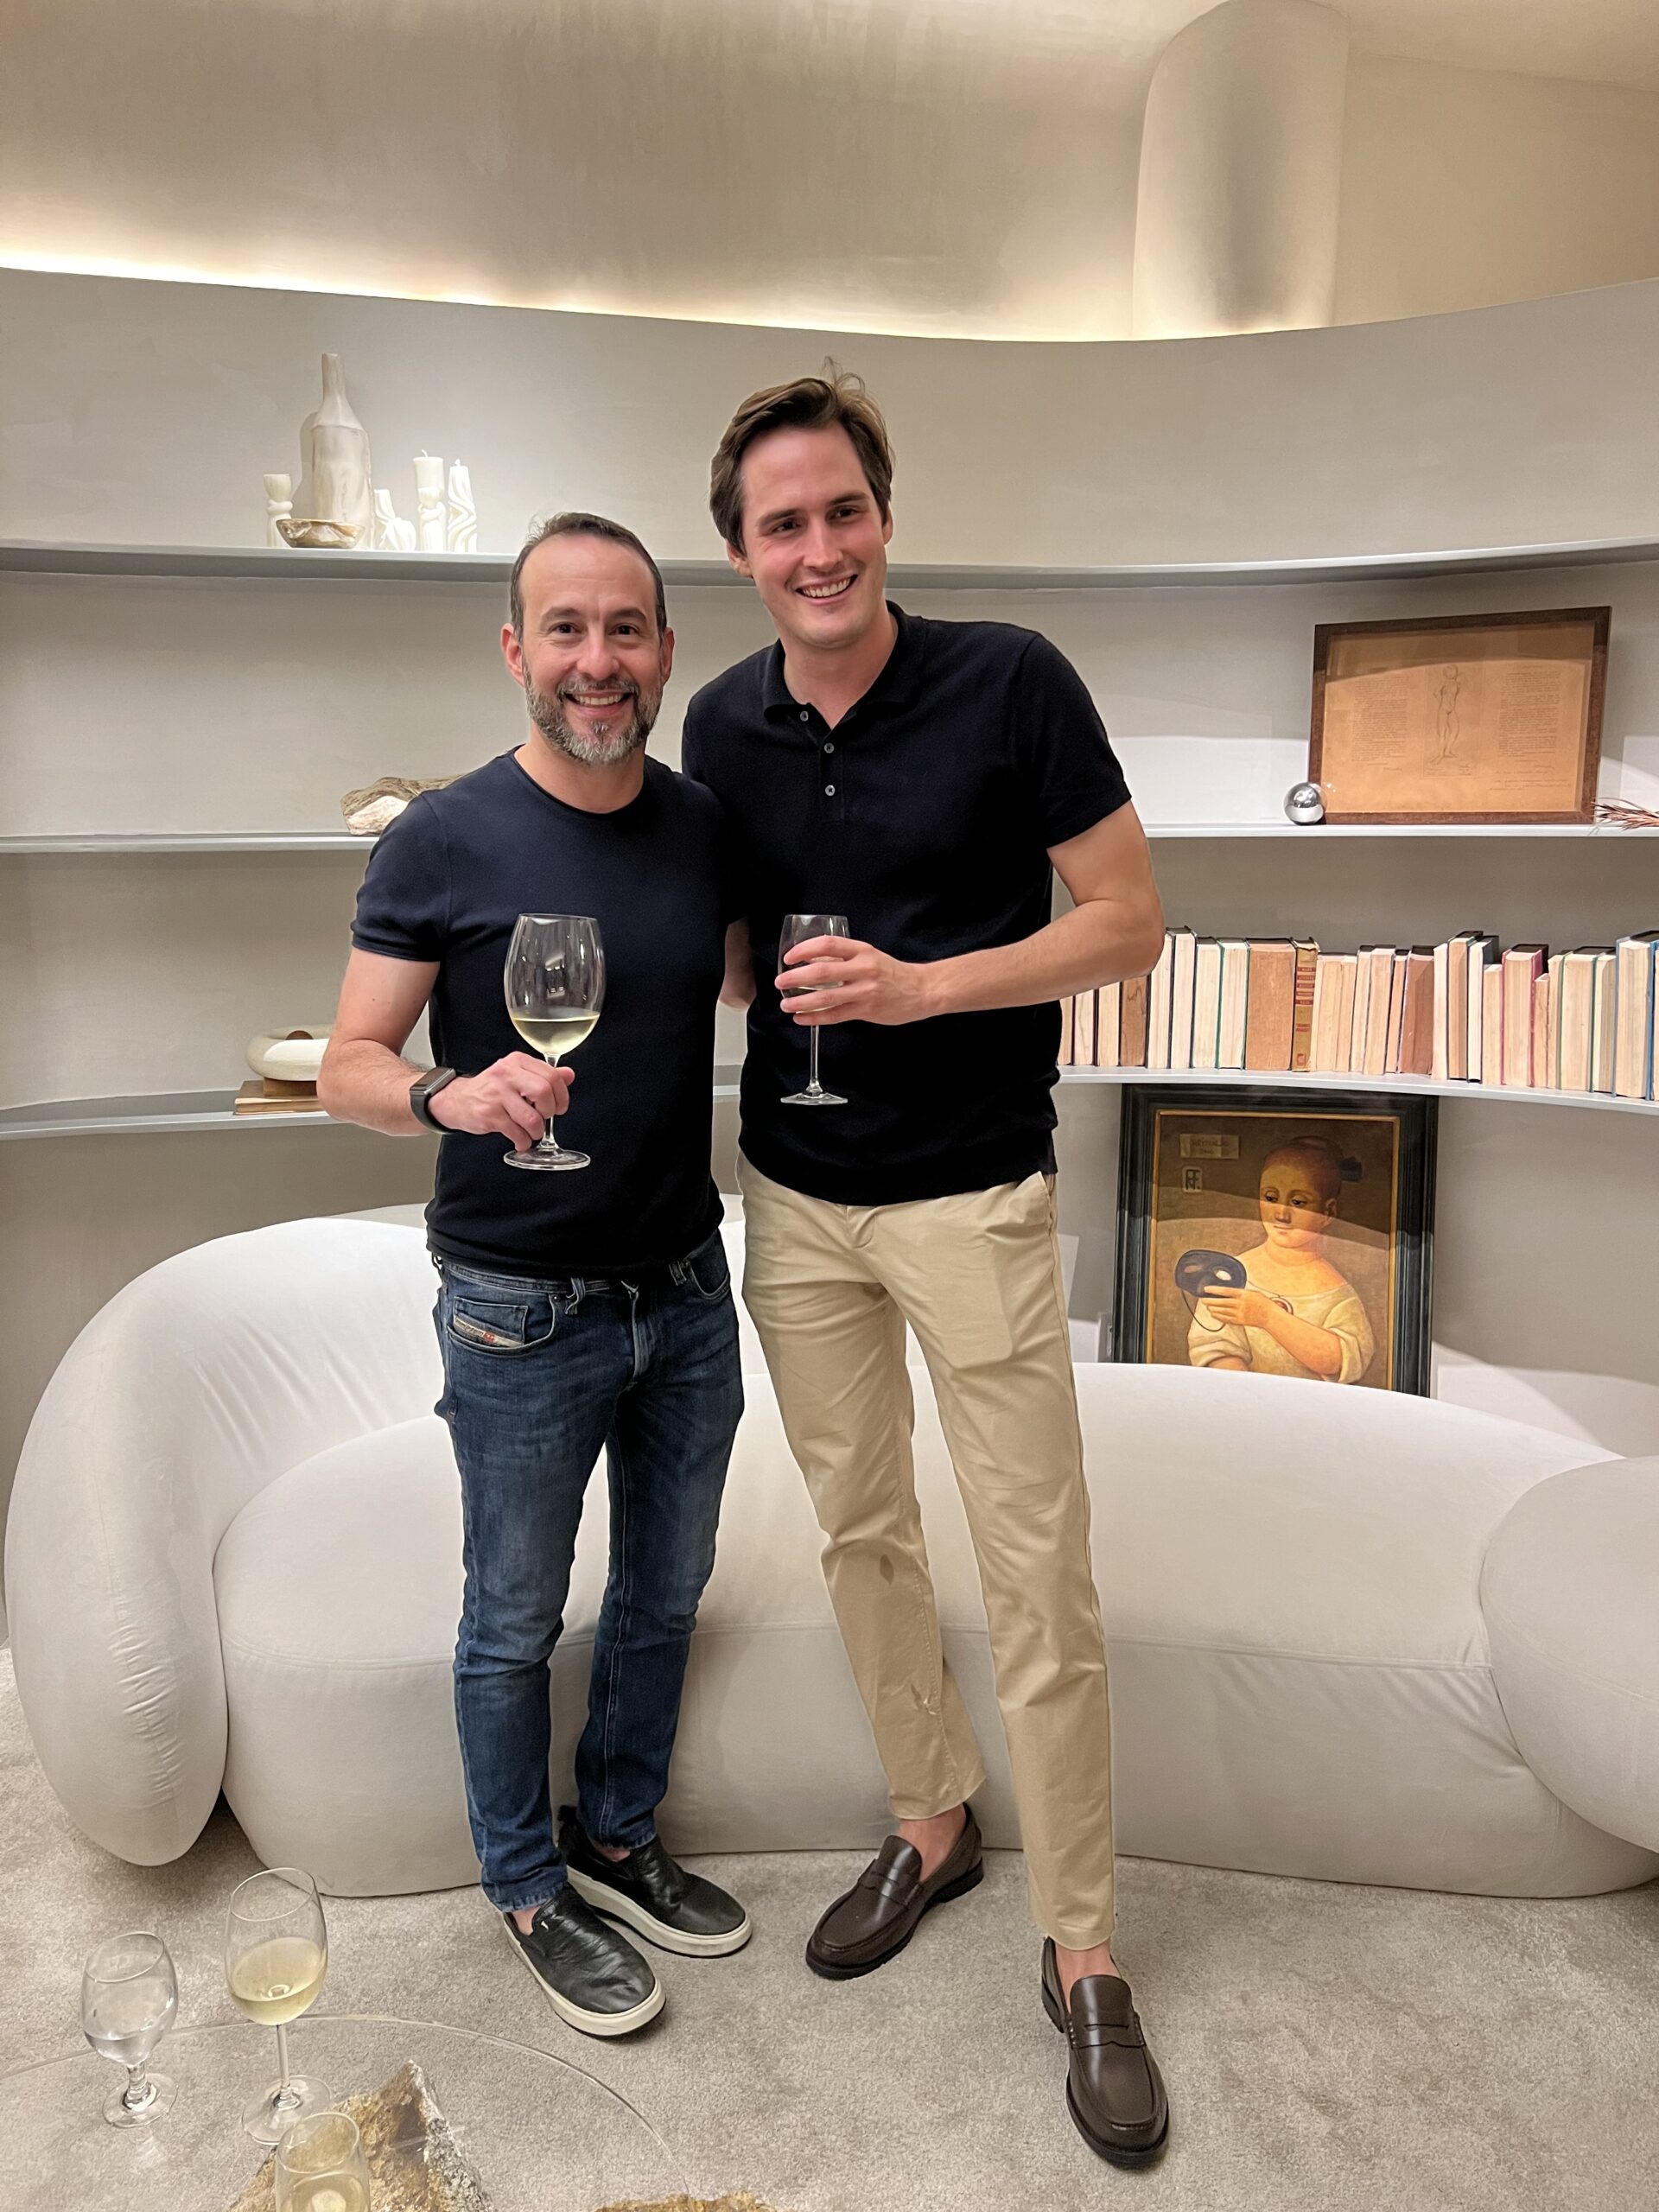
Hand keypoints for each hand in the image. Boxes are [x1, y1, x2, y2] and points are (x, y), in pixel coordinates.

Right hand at [429, 1054, 573, 1150]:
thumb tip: (569, 1074)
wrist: (457, 1100)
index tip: (559, 1106)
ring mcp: (497, 1095)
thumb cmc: (491, 1090)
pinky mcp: (489, 1115)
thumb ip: (544, 1075)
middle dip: (549, 1111)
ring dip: (536, 1130)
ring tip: (531, 1131)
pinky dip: (523, 1141)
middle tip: (544, 1117)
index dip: (562, 1095)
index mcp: (517, 1062)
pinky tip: (520, 1140)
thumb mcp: (517, 1075)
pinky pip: (516, 1132)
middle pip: (544, 1092)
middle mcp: (506, 1075)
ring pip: (532, 1118)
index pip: (552, 1075)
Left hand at [776, 936, 937, 1026]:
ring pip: (826, 998)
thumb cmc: (892, 973)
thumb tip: (810, 962)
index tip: (789, 958)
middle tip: (780, 982)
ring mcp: (865, 991)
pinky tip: (801, 1018)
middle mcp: (863, 969)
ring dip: (801, 1001)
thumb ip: (843, 959)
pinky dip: (814, 1018)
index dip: (804, 950)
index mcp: (862, 951)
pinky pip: (835, 1015)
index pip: (828, 945)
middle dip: (795, 978)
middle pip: (822, 972)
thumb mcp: (869, 956)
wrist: (921, 990)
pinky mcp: (867, 1010)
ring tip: (786, 1003)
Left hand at [1198, 1285, 1275, 1330]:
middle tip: (1203, 1299)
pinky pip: (1226, 1319)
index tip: (1206, 1289)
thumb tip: (1228, 1292)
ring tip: (1208, 1306)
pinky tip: (1214, 1314)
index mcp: (1242, 1295)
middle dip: (1210, 1301)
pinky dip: (1218, 1316)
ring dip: (1212, 1308)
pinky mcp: (1239, 1321)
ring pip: (1221, 1311)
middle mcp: (1239, 1304)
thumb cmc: (1263, 1303)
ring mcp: (1239, 1313)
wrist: (1269, 1315)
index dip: (1214, 1290)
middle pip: (1220, 1302)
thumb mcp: (1252, 1292)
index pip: (1225, 1291)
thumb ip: (1240, 1292)